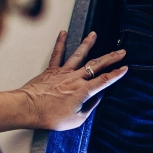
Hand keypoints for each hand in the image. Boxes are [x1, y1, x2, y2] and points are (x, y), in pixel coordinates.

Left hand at [0, 30, 127, 133]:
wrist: (28, 108)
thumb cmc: (50, 116)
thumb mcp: (77, 119)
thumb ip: (89, 107)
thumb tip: (96, 98)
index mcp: (84, 91)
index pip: (105, 80)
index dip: (116, 74)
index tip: (125, 68)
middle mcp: (75, 78)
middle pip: (97, 65)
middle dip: (111, 58)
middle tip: (122, 52)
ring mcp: (63, 72)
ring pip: (79, 55)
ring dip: (88, 44)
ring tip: (94, 34)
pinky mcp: (51, 70)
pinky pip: (57, 54)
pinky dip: (60, 42)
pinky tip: (63, 33)